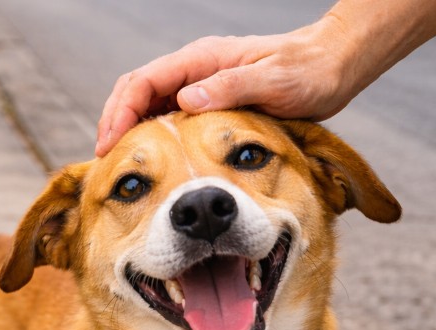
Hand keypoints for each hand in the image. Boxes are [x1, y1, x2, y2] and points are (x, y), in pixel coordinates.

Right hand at [95, 20, 356, 156]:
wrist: (332, 67)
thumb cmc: (308, 72)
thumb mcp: (274, 80)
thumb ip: (231, 87)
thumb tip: (185, 101)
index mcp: (202, 59)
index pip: (142, 82)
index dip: (120, 113)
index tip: (108, 145)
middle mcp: (195, 71)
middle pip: (136, 92)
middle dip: (114, 122)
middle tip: (103, 160)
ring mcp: (200, 87)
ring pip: (149, 106)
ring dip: (130, 131)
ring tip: (119, 165)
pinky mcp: (209, 103)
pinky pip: (168, 118)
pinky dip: (152, 137)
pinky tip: (152, 161)